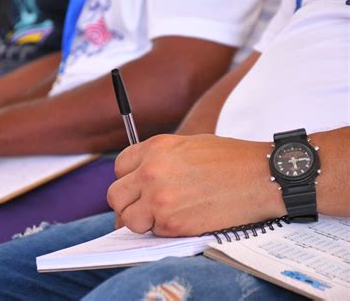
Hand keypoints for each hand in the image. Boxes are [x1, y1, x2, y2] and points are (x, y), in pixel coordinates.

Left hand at [107, 134, 286, 236]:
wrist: (262, 176)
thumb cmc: (230, 160)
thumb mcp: (187, 145)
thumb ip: (159, 159)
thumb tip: (139, 180)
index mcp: (154, 148)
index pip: (119, 167)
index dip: (128, 179)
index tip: (137, 187)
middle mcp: (150, 171)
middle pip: (115, 195)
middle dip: (128, 203)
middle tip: (144, 207)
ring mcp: (158, 198)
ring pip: (128, 219)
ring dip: (142, 221)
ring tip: (164, 215)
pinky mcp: (171, 223)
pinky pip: (153, 232)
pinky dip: (163, 231)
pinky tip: (184, 220)